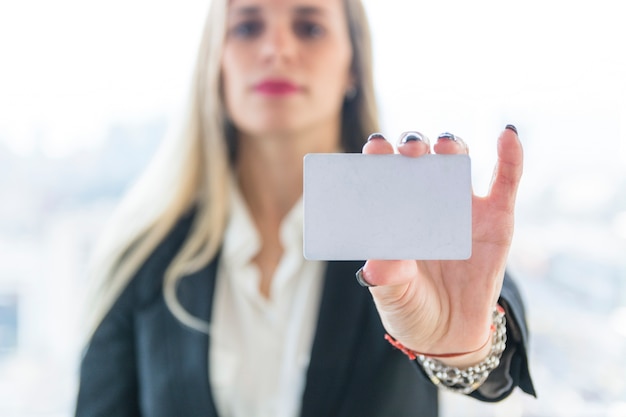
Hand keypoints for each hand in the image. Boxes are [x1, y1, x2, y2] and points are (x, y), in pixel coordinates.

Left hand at [360, 127, 522, 366]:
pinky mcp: (497, 218)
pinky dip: (510, 156)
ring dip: (451, 146)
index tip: (376, 149)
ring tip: (445, 147)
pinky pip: (506, 181)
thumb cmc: (411, 306)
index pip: (385, 173)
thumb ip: (387, 277)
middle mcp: (426, 201)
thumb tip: (378, 263)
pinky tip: (507, 134)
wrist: (449, 334)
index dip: (380, 155)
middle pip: (420, 158)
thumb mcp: (393, 295)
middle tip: (411, 150)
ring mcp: (462, 207)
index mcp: (396, 212)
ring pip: (457, 161)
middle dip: (414, 145)